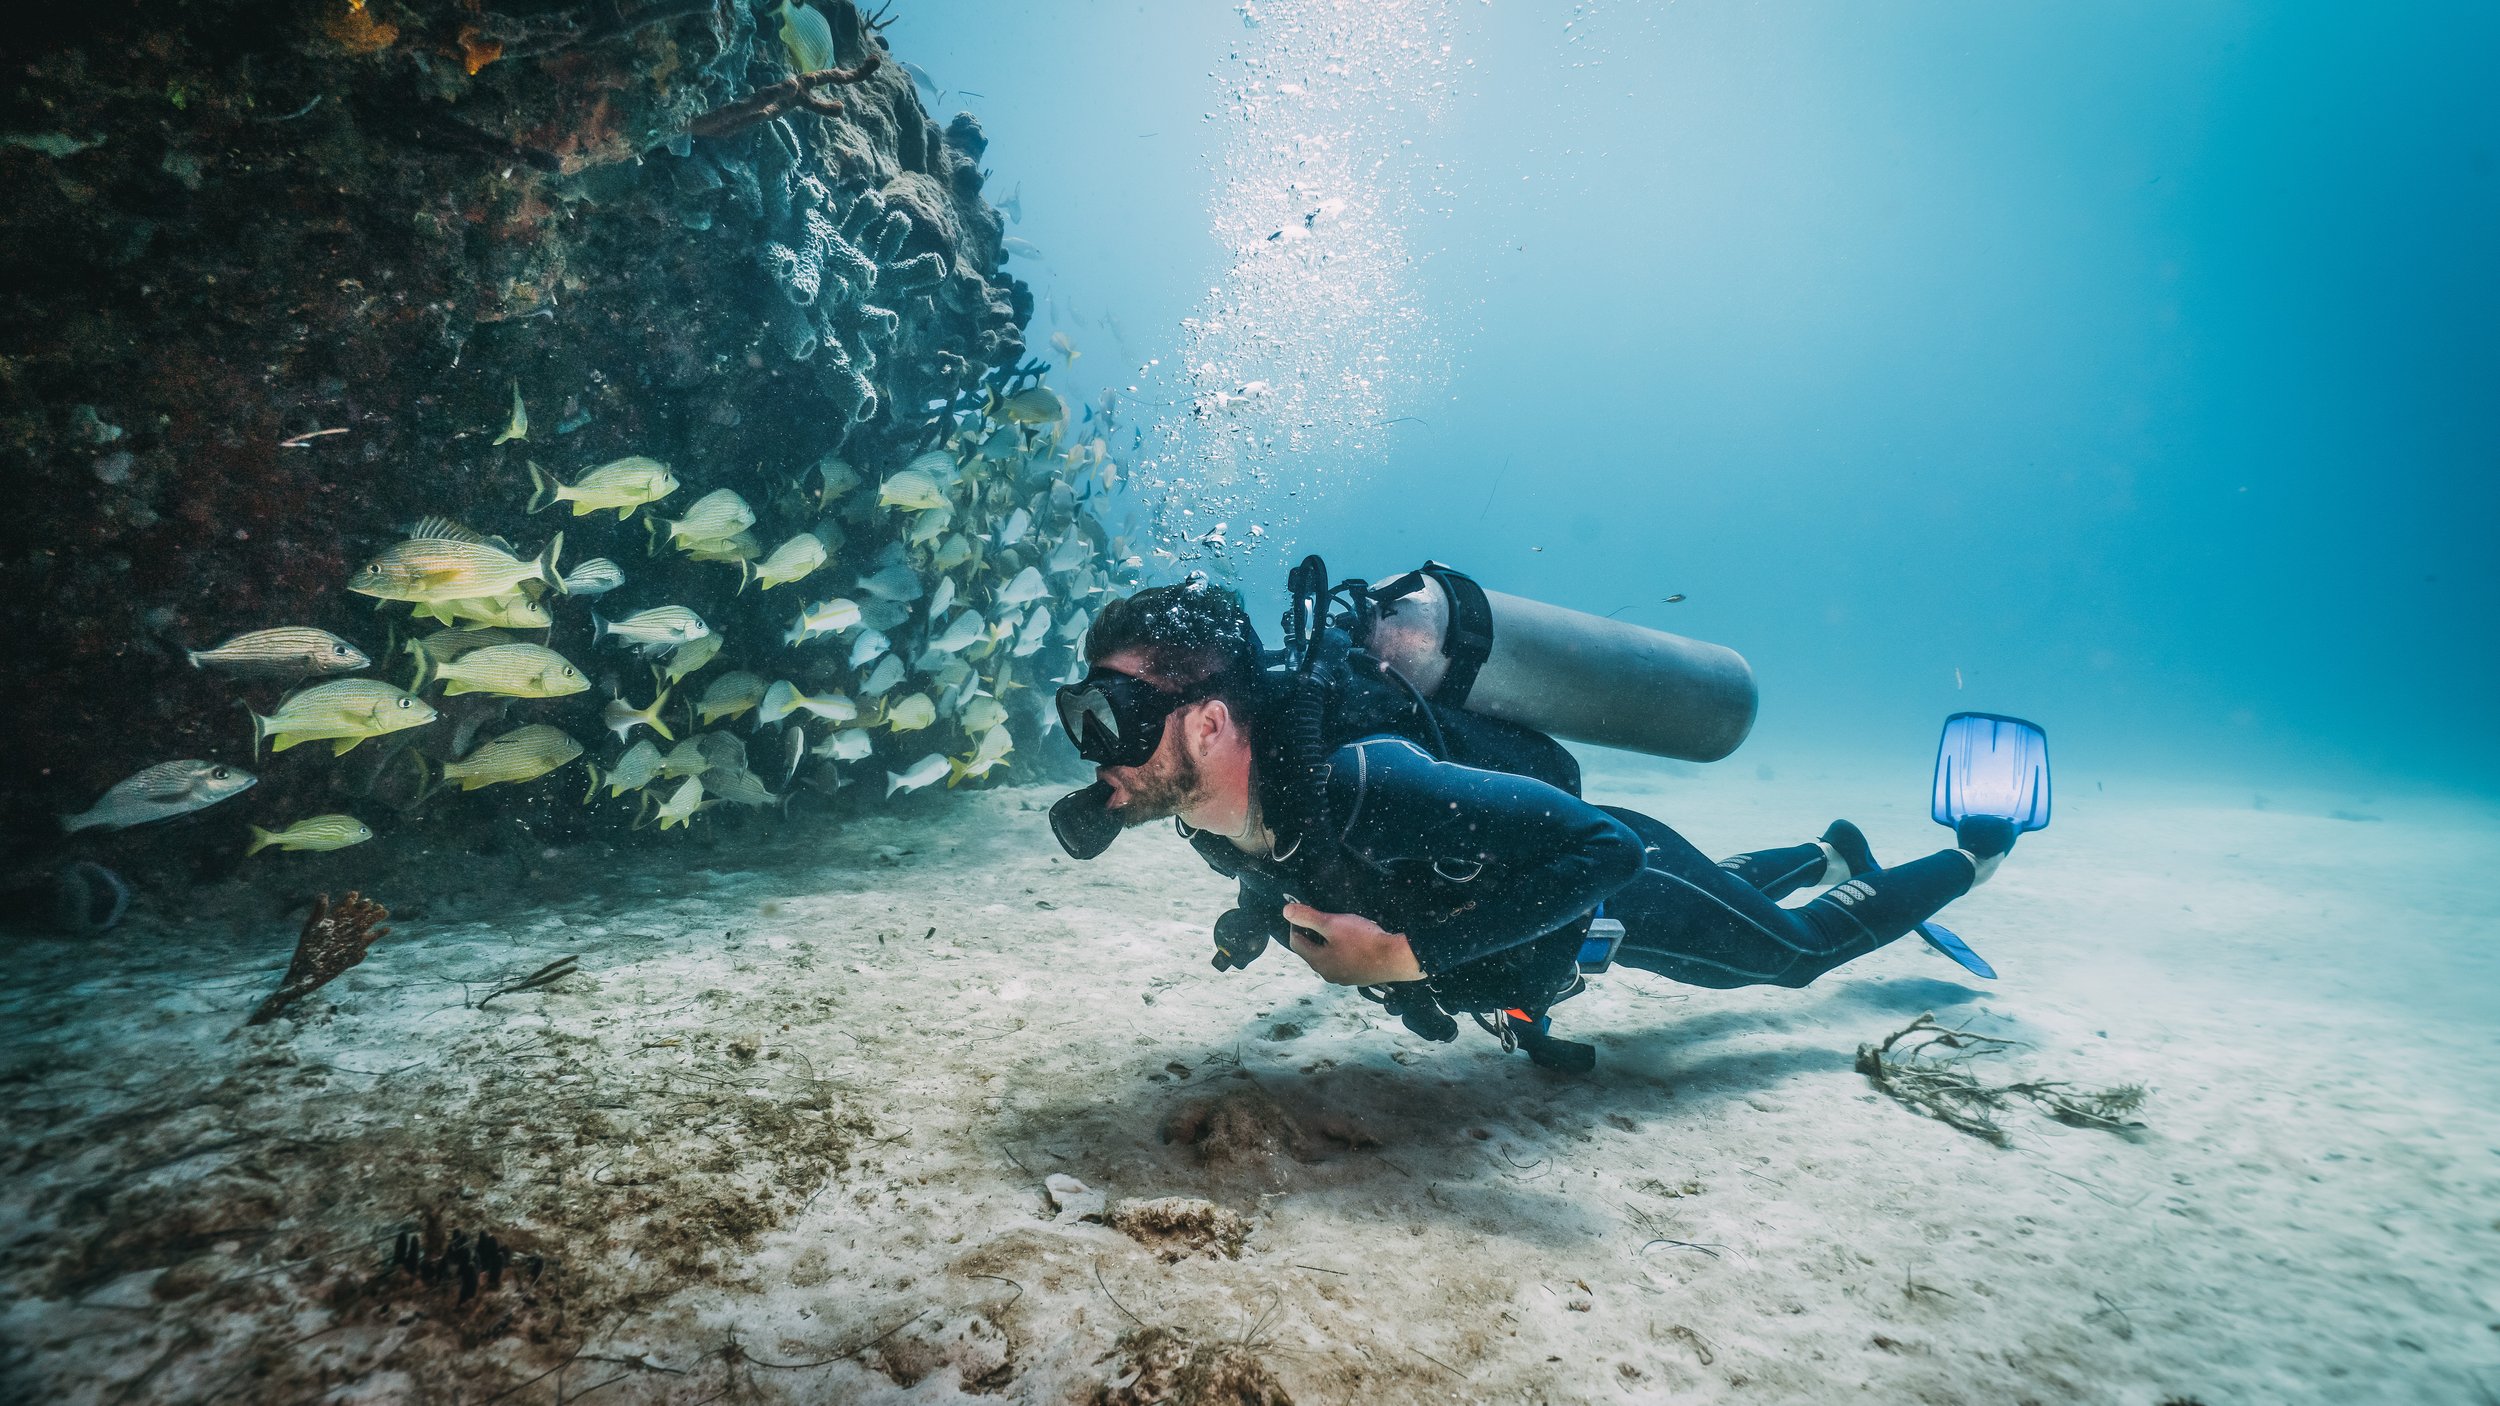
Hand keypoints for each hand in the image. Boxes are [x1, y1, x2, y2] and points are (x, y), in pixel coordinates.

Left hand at [1280, 902, 1423, 984]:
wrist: (1396, 958)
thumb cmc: (1364, 941)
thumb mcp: (1333, 923)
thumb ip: (1308, 917)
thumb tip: (1286, 911)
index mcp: (1318, 962)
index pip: (1296, 943)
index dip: (1296, 925)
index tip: (1302, 912)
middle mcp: (1329, 974)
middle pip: (1312, 951)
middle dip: (1313, 934)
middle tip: (1322, 918)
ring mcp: (1345, 978)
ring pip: (1329, 957)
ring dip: (1329, 942)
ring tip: (1340, 927)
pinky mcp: (1360, 977)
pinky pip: (1344, 961)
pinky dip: (1344, 950)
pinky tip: (1356, 940)